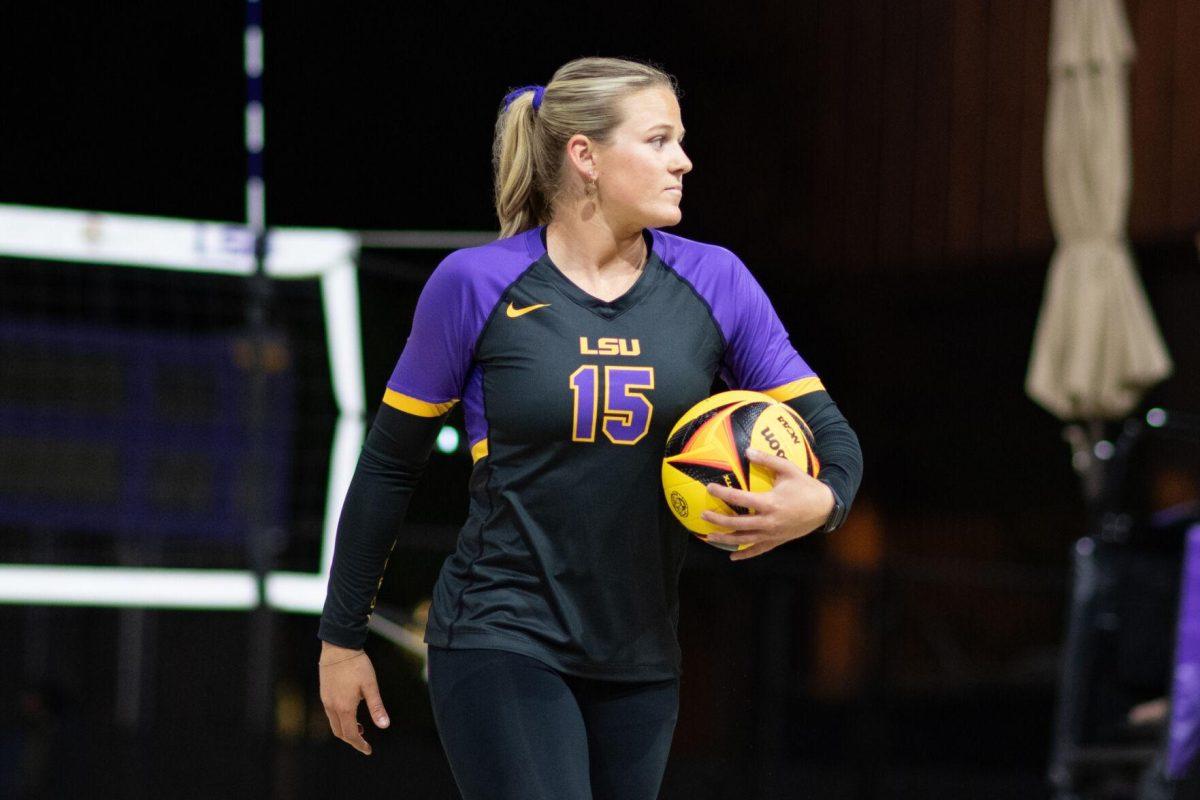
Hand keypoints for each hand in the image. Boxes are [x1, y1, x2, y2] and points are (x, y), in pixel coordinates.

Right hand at [318, 642, 390, 754]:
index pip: (351, 734)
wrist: (338, 647)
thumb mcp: (370, 686)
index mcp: (344, 708)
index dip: (360, 745)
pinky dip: (340, 720)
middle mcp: (332, 707)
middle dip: (352, 740)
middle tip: (364, 742)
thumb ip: (376, 707)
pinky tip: (350, 712)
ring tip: (360, 728)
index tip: (368, 750)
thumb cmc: (357, 665)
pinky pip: (330, 714)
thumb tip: (384, 725)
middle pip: (340, 732)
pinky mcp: (324, 693)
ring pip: (334, 724)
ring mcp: (326, 700)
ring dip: (346, 730)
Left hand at [700, 447, 834, 560]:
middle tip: (703, 515)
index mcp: (770, 503)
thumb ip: (767, 460)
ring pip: (744, 540)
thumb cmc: (806, 486)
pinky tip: (732, 557)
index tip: (709, 488)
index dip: (723, 494)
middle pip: (737, 524)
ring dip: (726, 539)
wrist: (825, 508)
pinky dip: (745, 554)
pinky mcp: (777, 541)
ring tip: (709, 536)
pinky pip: (758, 550)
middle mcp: (769, 521)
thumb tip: (747, 450)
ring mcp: (772, 534)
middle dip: (718, 520)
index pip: (740, 499)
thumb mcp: (788, 469)